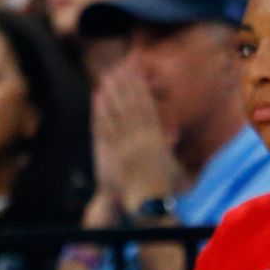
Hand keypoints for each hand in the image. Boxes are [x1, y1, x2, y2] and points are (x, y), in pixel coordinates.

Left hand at [93, 62, 181, 211]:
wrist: (148, 201)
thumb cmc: (162, 185)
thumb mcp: (170, 162)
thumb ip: (168, 145)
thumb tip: (172, 132)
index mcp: (155, 137)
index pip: (147, 107)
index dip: (140, 88)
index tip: (136, 74)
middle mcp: (140, 137)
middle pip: (131, 104)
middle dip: (125, 84)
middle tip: (118, 68)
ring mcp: (125, 144)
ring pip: (117, 112)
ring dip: (112, 93)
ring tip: (106, 78)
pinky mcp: (113, 152)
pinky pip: (105, 128)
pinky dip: (100, 112)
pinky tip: (97, 99)